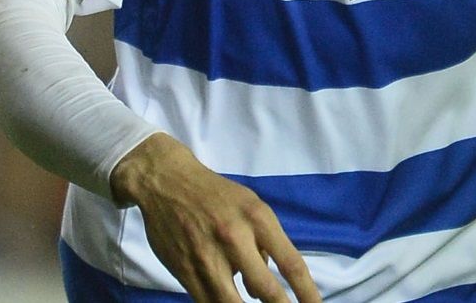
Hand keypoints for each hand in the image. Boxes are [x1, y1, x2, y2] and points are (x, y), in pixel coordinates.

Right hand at [111, 134, 321, 302]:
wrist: (168, 184)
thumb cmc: (218, 196)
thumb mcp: (252, 207)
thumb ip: (264, 245)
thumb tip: (262, 290)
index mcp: (259, 220)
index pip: (291, 263)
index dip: (307, 292)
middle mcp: (235, 239)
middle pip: (265, 289)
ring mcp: (207, 258)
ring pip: (231, 302)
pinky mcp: (184, 271)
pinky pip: (207, 301)